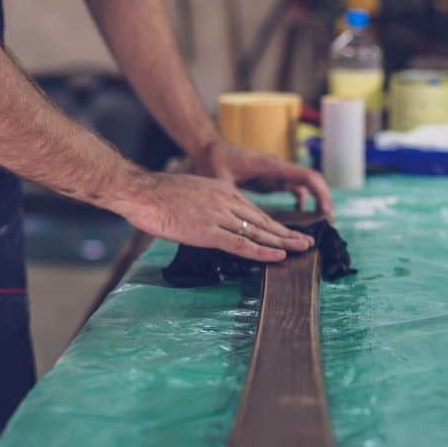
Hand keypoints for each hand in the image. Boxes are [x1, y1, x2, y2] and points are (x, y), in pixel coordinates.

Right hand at [105, 170, 314, 261]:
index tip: (286, 233)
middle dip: (286, 233)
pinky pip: (241, 243)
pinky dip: (262, 251)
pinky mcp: (208, 231)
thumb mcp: (189, 194)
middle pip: (262, 220)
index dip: (272, 224)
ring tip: (302, 249)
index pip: (254, 211)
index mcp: (222, 190)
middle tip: (306, 242)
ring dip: (283, 242)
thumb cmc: (157, 196)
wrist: (141, 192)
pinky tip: (278, 255)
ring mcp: (218, 216)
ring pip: (258, 231)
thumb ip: (205, 207)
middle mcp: (225, 201)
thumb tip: (210, 222)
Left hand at [193, 140, 333, 214]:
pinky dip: (302, 201)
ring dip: (315, 201)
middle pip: (311, 181)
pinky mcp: (273, 179)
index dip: (320, 193)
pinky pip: (295, 189)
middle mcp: (279, 168)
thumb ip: (230, 193)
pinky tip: (300, 215)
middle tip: (329, 222)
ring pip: (305, 186)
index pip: (306, 176)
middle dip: (323, 199)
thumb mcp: (220, 179)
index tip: (326, 211)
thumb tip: (233, 212)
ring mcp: (277, 174)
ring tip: (320, 222)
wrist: (211, 150)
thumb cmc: (215, 161)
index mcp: (271, 166)